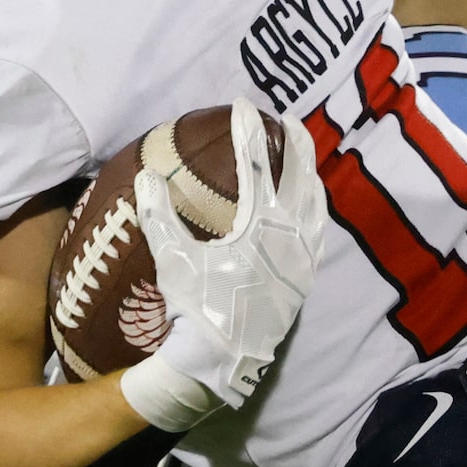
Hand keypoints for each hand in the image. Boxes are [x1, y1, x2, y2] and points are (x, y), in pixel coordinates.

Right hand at [136, 101, 328, 405]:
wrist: (224, 362)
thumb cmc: (197, 310)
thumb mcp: (174, 262)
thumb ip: (159, 217)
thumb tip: (146, 175)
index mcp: (259, 226)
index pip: (256, 165)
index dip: (248, 130)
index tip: (243, 105)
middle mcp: (290, 236)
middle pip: (299, 175)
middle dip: (296, 142)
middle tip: (288, 119)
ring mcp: (303, 257)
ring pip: (317, 203)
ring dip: (310, 174)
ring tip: (304, 157)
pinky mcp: (306, 277)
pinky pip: (319, 234)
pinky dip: (317, 211)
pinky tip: (312, 208)